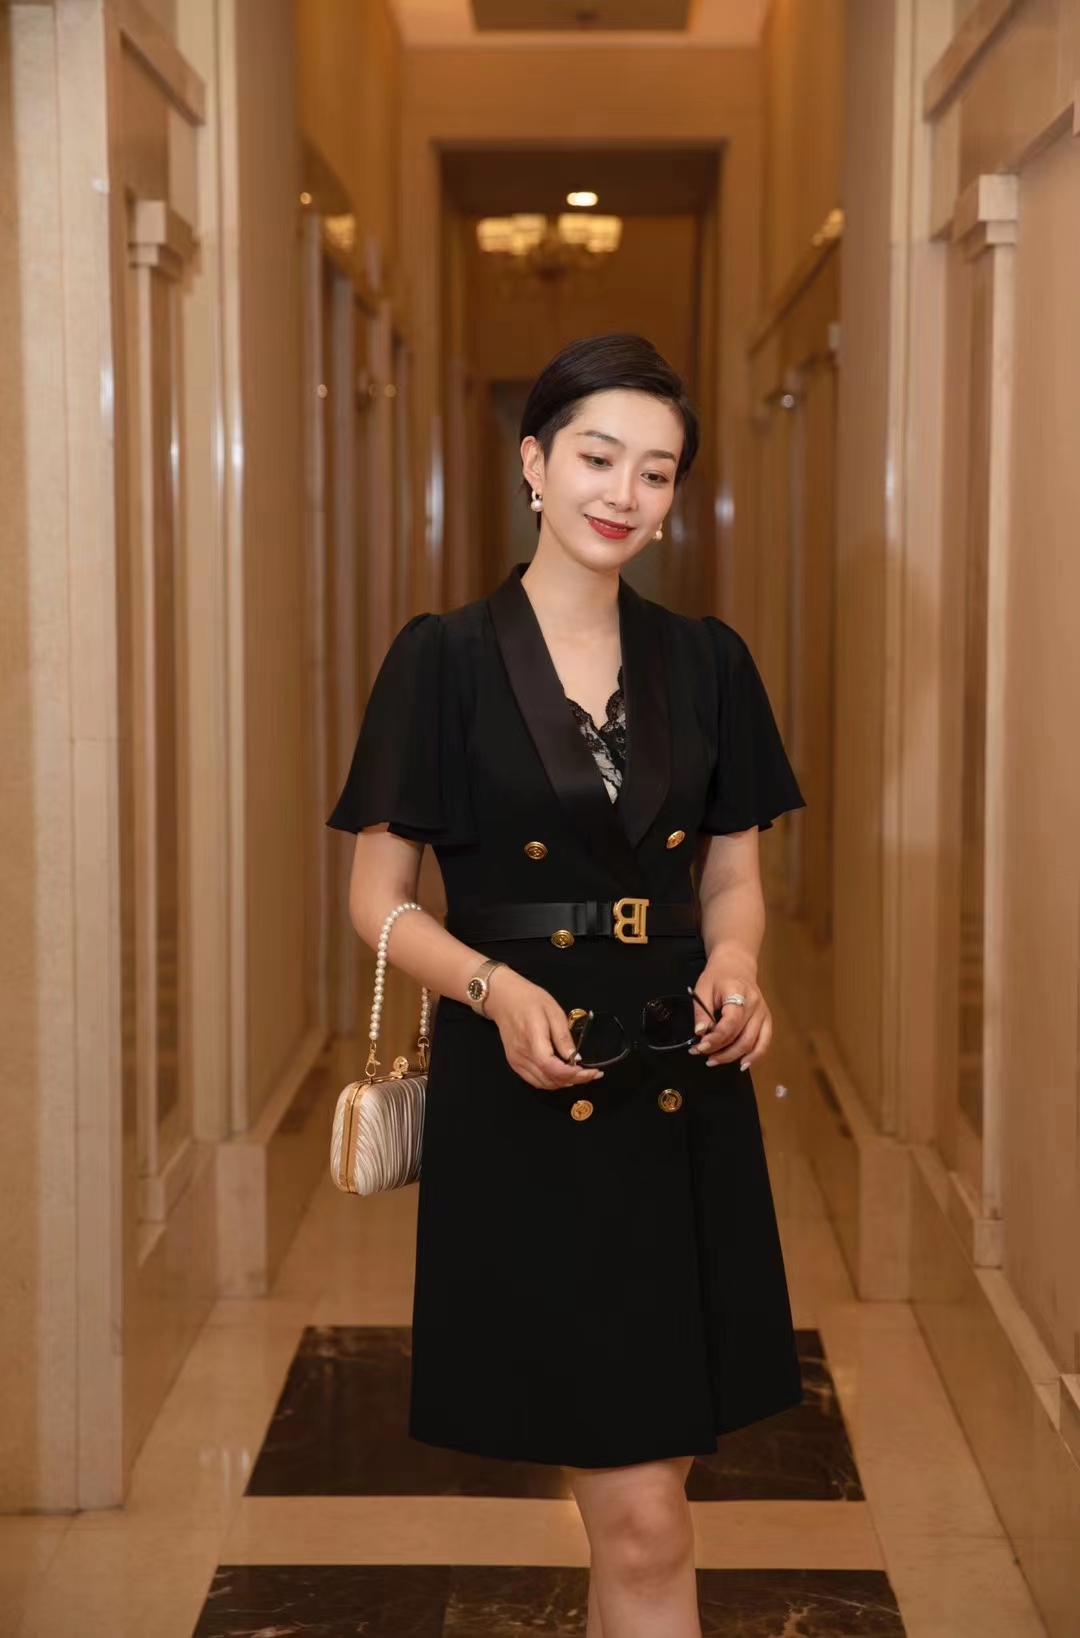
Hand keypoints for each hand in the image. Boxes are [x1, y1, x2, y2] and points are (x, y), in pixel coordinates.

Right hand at [483, 967, 604, 1091]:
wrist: (504, 998)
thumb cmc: (529, 1000)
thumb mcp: (553, 1011)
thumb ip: (563, 1037)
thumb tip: (576, 1058)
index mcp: (533, 1040)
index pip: (553, 1068)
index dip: (573, 1075)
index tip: (590, 1072)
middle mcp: (522, 1055)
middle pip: (550, 1079)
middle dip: (574, 1080)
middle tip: (591, 1074)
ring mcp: (517, 1061)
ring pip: (543, 1083)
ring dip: (563, 1083)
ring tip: (580, 1075)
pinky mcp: (515, 1062)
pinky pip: (534, 1080)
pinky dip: (550, 1081)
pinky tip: (561, 1075)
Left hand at [688, 954, 770, 1070]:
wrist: (736, 965)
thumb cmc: (718, 976)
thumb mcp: (702, 989)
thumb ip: (701, 1012)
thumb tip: (700, 1034)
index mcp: (738, 993)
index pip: (730, 1023)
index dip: (716, 1039)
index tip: (700, 1047)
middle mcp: (755, 1005)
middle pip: (742, 1037)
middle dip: (722, 1051)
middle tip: (704, 1055)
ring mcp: (763, 1013)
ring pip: (753, 1043)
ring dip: (734, 1056)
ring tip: (715, 1060)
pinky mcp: (767, 1020)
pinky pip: (764, 1042)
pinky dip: (755, 1056)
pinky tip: (743, 1064)